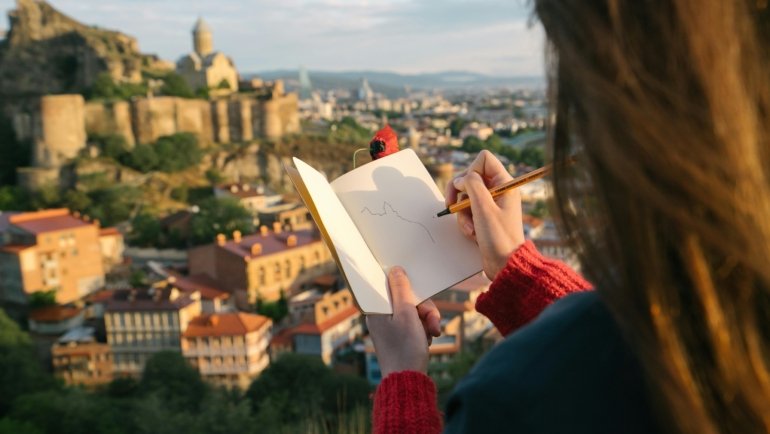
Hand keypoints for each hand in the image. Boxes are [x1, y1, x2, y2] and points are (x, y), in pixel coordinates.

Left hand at [366, 267, 440, 376]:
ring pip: (413, 310)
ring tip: (431, 335)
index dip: (410, 289)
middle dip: (424, 309)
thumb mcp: (406, 314)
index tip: (419, 296)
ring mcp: (389, 326)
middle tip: (433, 323)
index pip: (392, 286)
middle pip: (406, 298)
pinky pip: (413, 323)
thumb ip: (401, 290)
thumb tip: (395, 269)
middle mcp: (379, 315)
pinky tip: (426, 340)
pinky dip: (423, 329)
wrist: (407, 382)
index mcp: (375, 308)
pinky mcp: (398, 336)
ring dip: (426, 320)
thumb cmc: (405, 349)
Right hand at [447, 150, 525, 279]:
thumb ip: (471, 185)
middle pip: (470, 178)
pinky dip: (466, 222)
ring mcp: (491, 205)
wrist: (505, 265)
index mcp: (505, 184)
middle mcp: (498, 191)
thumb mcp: (483, 207)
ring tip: (471, 228)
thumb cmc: (499, 237)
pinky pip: (467, 212)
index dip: (470, 171)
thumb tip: (460, 178)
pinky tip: (473, 234)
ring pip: (466, 197)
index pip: (483, 160)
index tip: (466, 187)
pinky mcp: (484, 218)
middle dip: (460, 194)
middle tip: (451, 205)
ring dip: (463, 213)